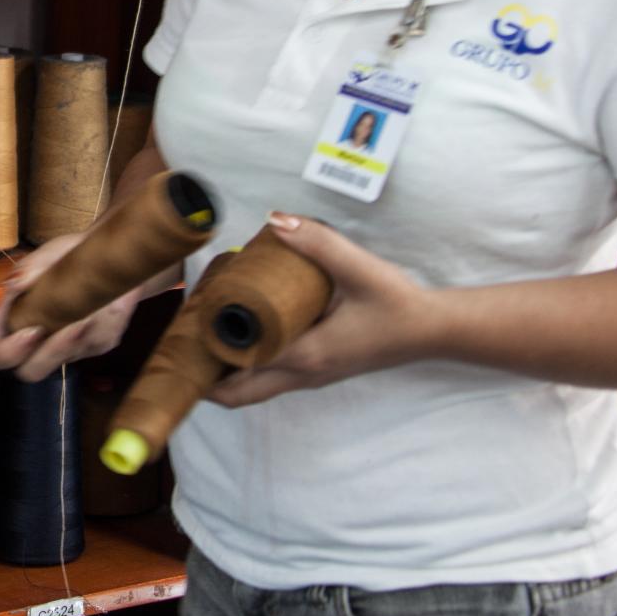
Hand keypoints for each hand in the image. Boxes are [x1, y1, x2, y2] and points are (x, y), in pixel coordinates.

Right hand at [0, 233, 162, 382]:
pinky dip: (96, 329)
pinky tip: (103, 308)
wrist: (108, 253)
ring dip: (73, 342)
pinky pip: (93, 346)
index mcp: (15, 317)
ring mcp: (68, 344)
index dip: (5, 350)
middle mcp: (39, 338)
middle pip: (29, 371)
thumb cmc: (68, 253)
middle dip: (46, 355)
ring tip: (86, 315)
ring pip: (63, 362)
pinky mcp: (97, 342)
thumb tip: (13, 283)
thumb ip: (31, 267)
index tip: (30, 330)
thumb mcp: (49, 253)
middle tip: (62, 329)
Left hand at [206, 212, 437, 408]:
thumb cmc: (396, 304)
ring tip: (204, 332)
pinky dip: (247, 365)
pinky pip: (270, 378)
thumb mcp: (358, 269)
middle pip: (236, 394)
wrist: (432, 330)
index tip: (186, 323)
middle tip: (184, 338)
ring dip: (224, 370)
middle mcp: (302, 374)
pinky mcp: (319, 370)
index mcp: (304, 355)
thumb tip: (276, 221)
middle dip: (204, 374)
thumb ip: (318, 242)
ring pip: (252, 389)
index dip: (206, 350)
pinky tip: (242, 331)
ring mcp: (311, 377)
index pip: (238, 367)